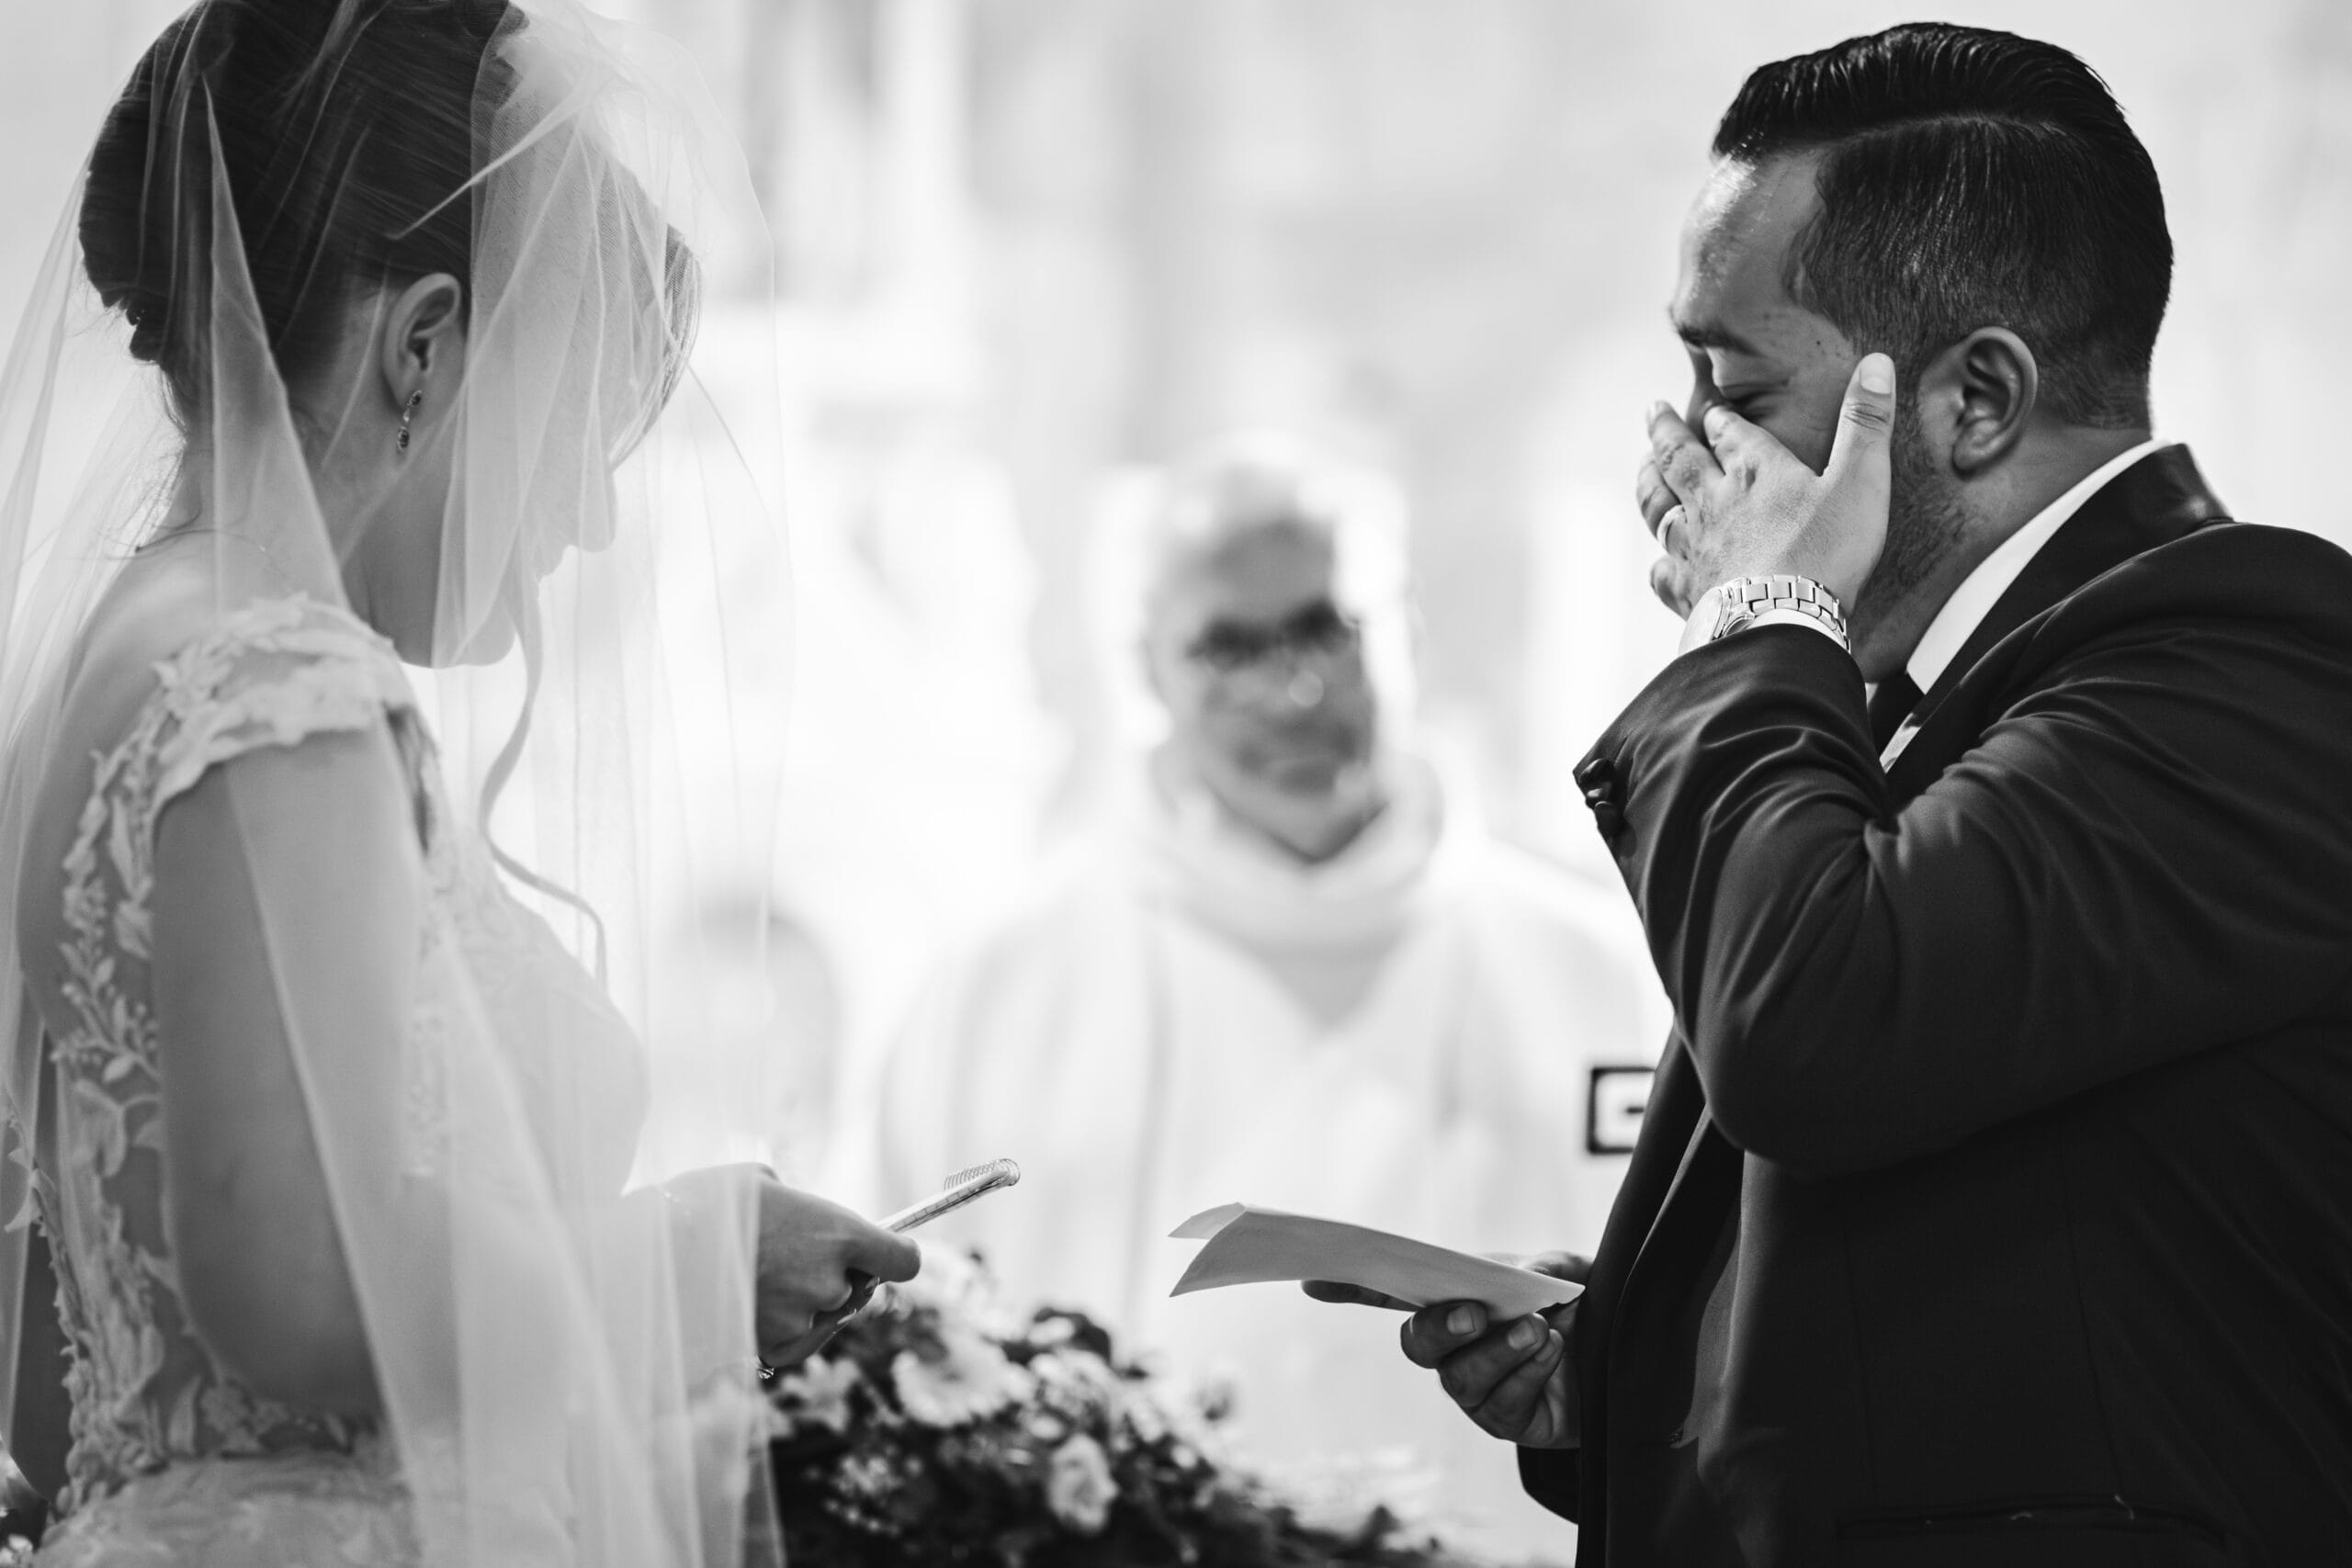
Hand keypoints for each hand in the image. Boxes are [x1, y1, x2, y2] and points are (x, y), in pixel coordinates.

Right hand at [662, 1165, 920, 1369]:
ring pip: (822, 1316)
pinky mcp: (771, 1350)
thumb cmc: (701, 1204)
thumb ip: (799, 1204)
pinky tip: (748, 1301)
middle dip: (836, 1275)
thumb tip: (806, 1217)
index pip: (903, 1260)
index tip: (884, 1252)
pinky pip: (794, 1342)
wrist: (650, 1255)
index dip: (894, 1255)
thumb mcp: (758, 1183)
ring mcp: (802, 1321)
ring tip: (755, 1274)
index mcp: (838, 1234)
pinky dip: (780, 1328)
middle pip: (858, 1288)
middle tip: (791, 1256)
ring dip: (803, 1302)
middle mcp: (829, 1282)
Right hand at [1308, 1252, 1588, 1448]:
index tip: (1313, 1278)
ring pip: (1459, 1378)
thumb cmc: (1579, 1307)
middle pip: (1417, 1344)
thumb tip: (1530, 1270)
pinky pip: (1500, 1405)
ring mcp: (1475, 1388)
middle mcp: (1453, 1347)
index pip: (1392, 1292)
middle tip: (1475, 1312)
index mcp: (1454, 1299)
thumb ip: (1550, 1264)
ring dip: (1497, 1350)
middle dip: (1439, 1328)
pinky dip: (1527, 1373)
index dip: (1351, 1288)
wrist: (1623, 1357)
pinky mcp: (1506, 1421)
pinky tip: (1551, 1351)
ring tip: (1538, 1329)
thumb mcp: (1571, 1272)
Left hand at [1641, 354, 1896, 618]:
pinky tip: (1660, 564)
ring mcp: (1694, 547)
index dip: (1719, 417)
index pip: (1729, 432)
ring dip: (1650, 483)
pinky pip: (1664, 574)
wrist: (1780, 621)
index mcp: (1755, 471)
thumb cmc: (1824, 554)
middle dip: (1666, 431)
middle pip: (1680, 459)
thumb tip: (1876, 363)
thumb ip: (1866, 423)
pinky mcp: (1687, 590)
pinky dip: (1660, 565)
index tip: (1709, 406)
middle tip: (1653, 410)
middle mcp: (1714, 503)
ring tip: (1644, 467)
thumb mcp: (1859, 481)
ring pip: (1660, 507)